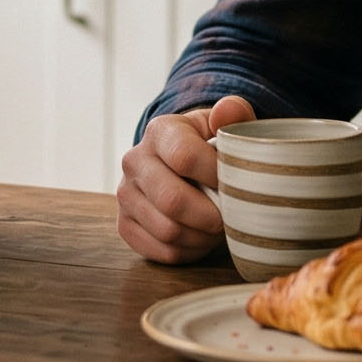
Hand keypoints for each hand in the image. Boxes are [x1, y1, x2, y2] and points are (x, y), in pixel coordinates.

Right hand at [116, 94, 256, 263]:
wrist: (180, 165)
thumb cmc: (209, 147)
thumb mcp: (224, 125)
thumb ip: (234, 113)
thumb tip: (227, 110)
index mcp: (160, 131)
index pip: (185, 157)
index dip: (216, 177)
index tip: (237, 184)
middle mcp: (134, 160)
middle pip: (172, 200)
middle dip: (211, 216)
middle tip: (231, 216)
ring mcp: (125, 194)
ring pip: (168, 231)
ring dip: (202, 237)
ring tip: (218, 227)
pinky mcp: (125, 224)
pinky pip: (162, 251)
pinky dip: (188, 251)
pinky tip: (200, 237)